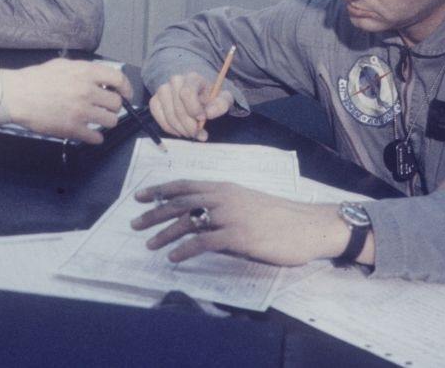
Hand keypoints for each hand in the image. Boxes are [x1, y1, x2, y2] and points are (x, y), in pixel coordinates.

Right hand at [0, 59, 131, 144]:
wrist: (17, 96)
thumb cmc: (37, 79)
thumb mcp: (63, 65)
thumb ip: (84, 70)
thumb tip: (100, 78)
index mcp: (86, 73)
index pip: (119, 79)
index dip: (126, 88)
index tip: (126, 94)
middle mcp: (87, 91)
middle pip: (116, 103)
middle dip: (113, 107)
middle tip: (105, 108)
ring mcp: (81, 111)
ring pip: (110, 121)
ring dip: (106, 122)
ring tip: (97, 120)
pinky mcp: (72, 128)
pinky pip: (96, 137)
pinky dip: (95, 137)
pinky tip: (90, 134)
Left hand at [130, 180, 364, 266]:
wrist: (309, 225)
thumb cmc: (280, 217)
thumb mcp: (246, 203)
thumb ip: (222, 208)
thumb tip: (199, 220)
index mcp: (225, 188)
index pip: (185, 185)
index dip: (160, 190)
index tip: (140, 197)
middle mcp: (224, 198)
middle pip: (180, 203)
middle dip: (154, 213)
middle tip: (135, 224)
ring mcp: (231, 216)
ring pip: (188, 221)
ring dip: (164, 233)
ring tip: (150, 244)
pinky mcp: (239, 236)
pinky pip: (204, 242)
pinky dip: (185, 249)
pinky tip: (174, 258)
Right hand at [148, 72, 232, 140]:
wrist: (197, 91)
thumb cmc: (210, 96)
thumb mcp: (223, 98)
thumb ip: (220, 104)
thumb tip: (208, 114)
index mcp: (193, 78)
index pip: (186, 93)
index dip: (193, 109)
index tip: (202, 118)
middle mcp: (175, 81)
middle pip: (178, 108)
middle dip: (189, 125)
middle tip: (198, 134)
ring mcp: (163, 90)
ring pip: (168, 115)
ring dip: (180, 129)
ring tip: (191, 133)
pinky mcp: (155, 100)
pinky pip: (158, 117)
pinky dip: (169, 128)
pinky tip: (179, 130)